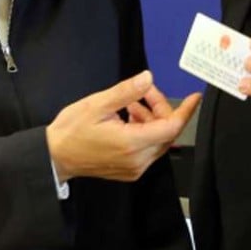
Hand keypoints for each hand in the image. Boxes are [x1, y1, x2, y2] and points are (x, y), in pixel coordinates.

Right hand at [47, 71, 200, 182]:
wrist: (55, 156)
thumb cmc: (71, 130)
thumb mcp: (97, 104)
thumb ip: (125, 92)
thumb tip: (148, 78)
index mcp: (131, 143)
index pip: (171, 128)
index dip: (185, 111)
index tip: (195, 97)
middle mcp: (138, 160)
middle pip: (166, 133)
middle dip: (160, 109)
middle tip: (143, 92)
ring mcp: (134, 168)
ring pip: (158, 141)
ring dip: (151, 120)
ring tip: (130, 104)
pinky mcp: (130, 171)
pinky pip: (148, 150)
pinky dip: (144, 132)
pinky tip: (128, 119)